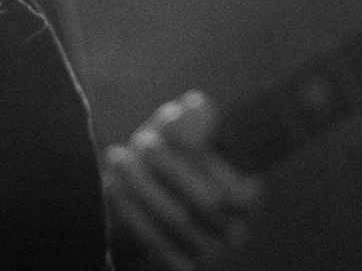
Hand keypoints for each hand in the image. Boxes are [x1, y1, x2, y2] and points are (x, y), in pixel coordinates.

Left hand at [104, 90, 264, 270]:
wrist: (145, 212)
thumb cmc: (170, 164)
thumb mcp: (182, 137)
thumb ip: (192, 121)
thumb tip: (196, 107)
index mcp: (248, 194)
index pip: (234, 174)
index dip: (200, 154)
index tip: (166, 128)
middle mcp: (234, 230)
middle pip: (208, 201)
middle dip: (171, 167)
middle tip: (142, 140)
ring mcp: (208, 253)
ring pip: (177, 220)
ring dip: (144, 185)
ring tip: (118, 156)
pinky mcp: (180, 266)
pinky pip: (155, 242)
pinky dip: (132, 211)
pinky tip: (113, 185)